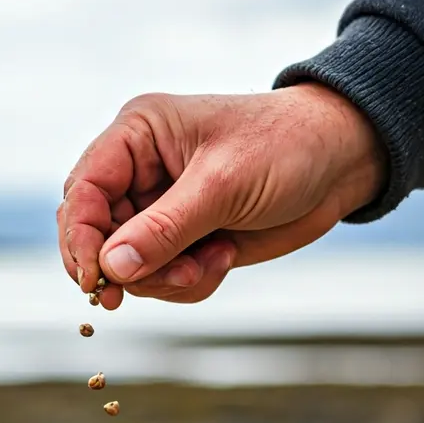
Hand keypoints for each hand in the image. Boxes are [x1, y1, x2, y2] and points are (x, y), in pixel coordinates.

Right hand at [57, 82, 387, 308]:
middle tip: (151, 286)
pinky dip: (188, 281)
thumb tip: (111, 268)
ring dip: (165, 277)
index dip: (81, 237)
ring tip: (211, 263)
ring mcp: (160, 208)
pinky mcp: (183, 238)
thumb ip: (164, 229)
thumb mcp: (222, 185)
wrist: (342, 163)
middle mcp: (139, 171)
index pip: (84, 190)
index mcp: (136, 136)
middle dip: (125, 265)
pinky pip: (161, 277)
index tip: (96, 278)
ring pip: (127, 264)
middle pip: (95, 234)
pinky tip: (223, 258)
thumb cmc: (285, 148)